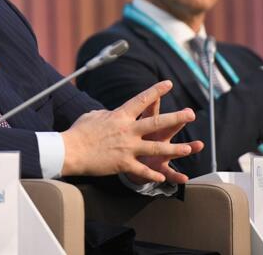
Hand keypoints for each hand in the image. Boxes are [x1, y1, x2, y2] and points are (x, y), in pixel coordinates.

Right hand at [61, 81, 199, 181]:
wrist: (71, 150)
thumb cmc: (79, 132)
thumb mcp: (94, 116)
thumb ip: (108, 114)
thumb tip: (112, 113)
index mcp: (120, 116)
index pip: (141, 100)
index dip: (156, 91)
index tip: (168, 84)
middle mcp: (127, 130)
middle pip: (157, 123)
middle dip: (176, 118)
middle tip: (191, 113)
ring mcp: (127, 148)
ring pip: (156, 148)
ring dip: (174, 149)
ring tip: (188, 148)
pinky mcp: (123, 164)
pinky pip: (142, 170)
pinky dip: (153, 175)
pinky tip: (163, 178)